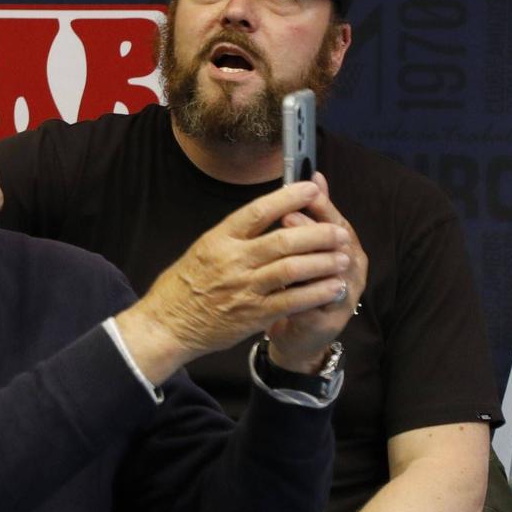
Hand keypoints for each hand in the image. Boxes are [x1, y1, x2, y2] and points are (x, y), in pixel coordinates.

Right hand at [113, 181, 350, 380]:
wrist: (168, 323)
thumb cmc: (184, 285)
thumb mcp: (203, 249)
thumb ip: (235, 236)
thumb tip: (270, 217)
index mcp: (219, 239)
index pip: (258, 211)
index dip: (288, 197)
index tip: (312, 188)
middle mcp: (233, 260)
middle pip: (283, 240)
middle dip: (318, 233)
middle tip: (339, 230)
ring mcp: (245, 288)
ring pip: (293, 269)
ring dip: (323, 261)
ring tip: (343, 256)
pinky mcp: (254, 314)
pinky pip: (293, 300)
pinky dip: (317, 292)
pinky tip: (334, 287)